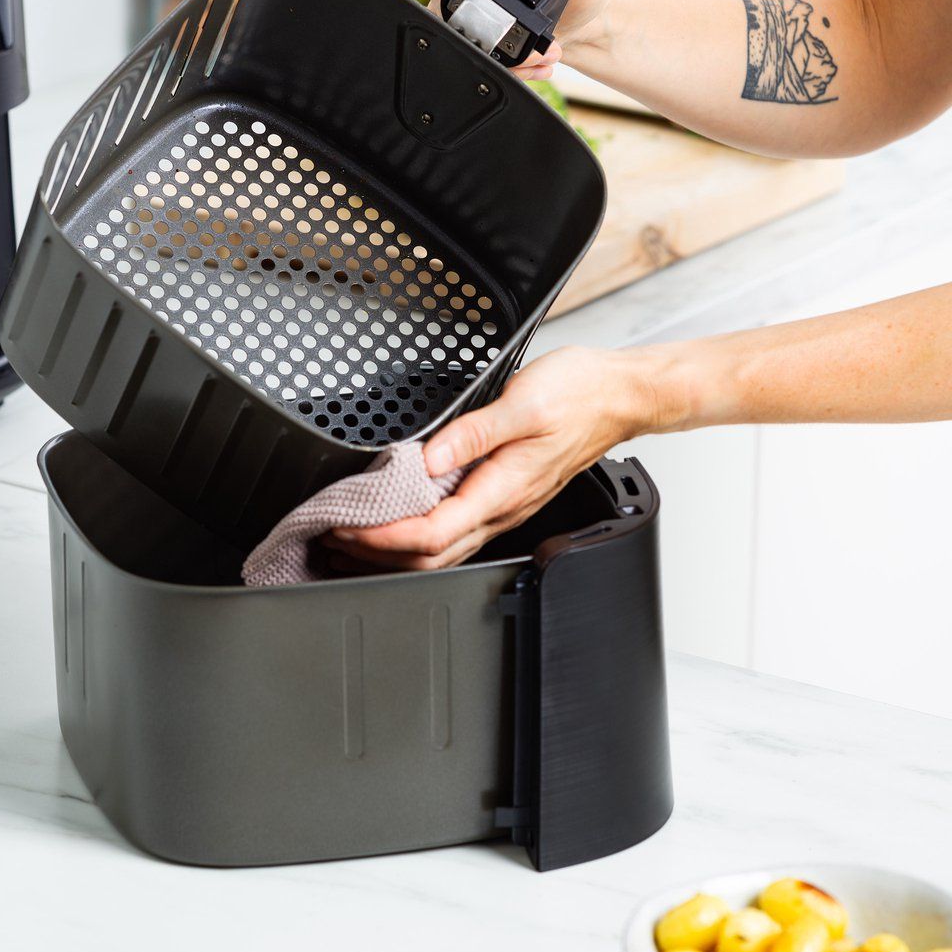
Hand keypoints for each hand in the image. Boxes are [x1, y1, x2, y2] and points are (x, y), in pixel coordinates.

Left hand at [324, 345, 672, 572]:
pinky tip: (398, 524)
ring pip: (442, 550)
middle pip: (429, 555)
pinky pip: (454, 531)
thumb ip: (471, 432)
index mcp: (501, 489)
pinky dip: (416, 537)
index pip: (430, 534)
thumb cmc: (578, 396)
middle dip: (376, 554)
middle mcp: (501, 507)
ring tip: (352, 542)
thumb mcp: (522, 402)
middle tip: (332, 538)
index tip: (345, 527)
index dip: (382, 539)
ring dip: (392, 552)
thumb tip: (427, 456)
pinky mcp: (504, 494)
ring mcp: (503, 505)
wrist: (619, 396)